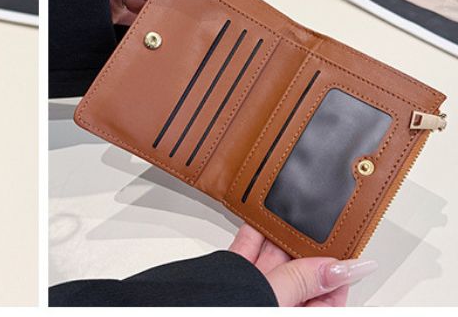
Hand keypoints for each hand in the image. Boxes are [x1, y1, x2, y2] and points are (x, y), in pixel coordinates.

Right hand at [229, 224, 376, 305]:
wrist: (175, 313)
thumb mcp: (275, 301)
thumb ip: (304, 281)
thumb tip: (344, 268)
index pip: (330, 295)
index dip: (337, 269)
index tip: (344, 243)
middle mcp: (277, 309)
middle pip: (300, 275)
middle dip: (305, 247)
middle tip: (315, 220)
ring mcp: (254, 299)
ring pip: (272, 263)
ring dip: (277, 238)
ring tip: (288, 213)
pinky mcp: (231, 286)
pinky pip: (245, 257)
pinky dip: (251, 238)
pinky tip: (257, 220)